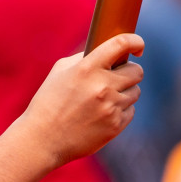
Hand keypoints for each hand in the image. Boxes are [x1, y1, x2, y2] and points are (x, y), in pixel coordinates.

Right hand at [16, 33, 143, 165]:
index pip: (121, 44)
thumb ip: (84, 59)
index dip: (135, 41)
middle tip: (117, 78)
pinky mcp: (115, 125)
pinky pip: (130, 111)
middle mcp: (102, 86)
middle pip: (136, 71)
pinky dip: (119, 111)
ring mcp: (110, 107)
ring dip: (124, 93)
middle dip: (129, 72)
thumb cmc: (48, 103)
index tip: (137, 46)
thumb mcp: (59, 73)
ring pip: (135, 92)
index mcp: (86, 69)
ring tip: (102, 100)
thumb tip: (107, 52)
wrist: (42, 140)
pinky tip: (100, 115)